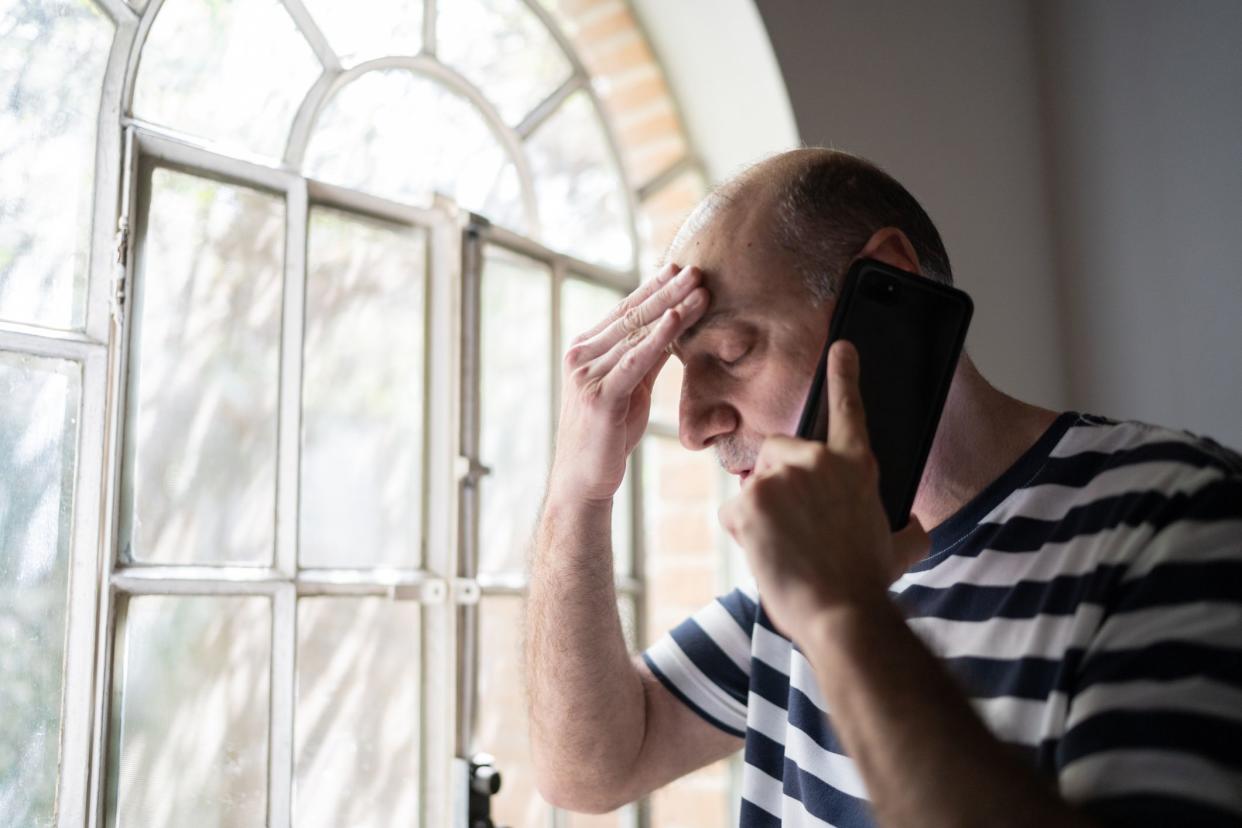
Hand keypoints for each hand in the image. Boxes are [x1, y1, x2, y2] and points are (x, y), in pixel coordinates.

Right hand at [548, 263, 708, 505]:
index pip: (625, 312)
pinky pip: (635, 361)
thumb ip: (644, 358)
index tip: (679, 268)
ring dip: (672, 308)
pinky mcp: (600, 396)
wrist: (583, 479)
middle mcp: (581, 355)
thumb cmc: (609, 435)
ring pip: (637, 333)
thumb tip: (673, 328)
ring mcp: (587, 374)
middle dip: (667, 290)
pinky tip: (678, 319)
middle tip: (696, 269)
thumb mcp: (630, 388)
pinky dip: (658, 338)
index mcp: (585, 349)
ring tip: (700, 288)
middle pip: (632, 316)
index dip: (653, 288)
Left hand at [717, 340, 929, 638]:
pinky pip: (734, 513)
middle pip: (777, 452)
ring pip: (754, 486)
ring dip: (763, 514)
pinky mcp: (750, 499)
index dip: (844, 375)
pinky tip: (769, 555)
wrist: (843, 613)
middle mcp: (816, 460)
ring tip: (789, 548)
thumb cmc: (868, 584)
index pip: (848, 408)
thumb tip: (917, 527)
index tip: (841, 345)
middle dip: (778, 482)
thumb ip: (905, 526)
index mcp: (855, 465)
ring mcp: (780, 477)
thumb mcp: (899, 548)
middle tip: (796, 526)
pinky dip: (745, 536)